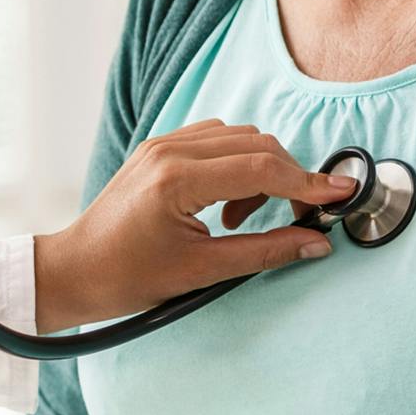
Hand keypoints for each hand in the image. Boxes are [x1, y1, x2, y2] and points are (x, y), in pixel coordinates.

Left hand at [33, 121, 356, 331]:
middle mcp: (169, 150)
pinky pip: (215, 139)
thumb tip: (316, 242)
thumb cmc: (127, 278)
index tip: (341, 193)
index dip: (307, 181)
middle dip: (288, 176)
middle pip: (256, 143)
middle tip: (300, 217)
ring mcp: (162, 143)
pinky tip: (226, 204)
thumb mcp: (202, 272)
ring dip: (260, 170)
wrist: (74, 270)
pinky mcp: (159, 147)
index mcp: (177, 179)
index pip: (261, 168)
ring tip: (243, 220)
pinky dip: (236, 164)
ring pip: (238, 136)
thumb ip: (265, 251)